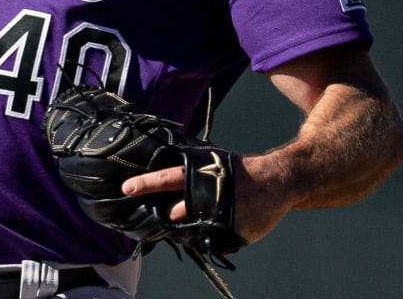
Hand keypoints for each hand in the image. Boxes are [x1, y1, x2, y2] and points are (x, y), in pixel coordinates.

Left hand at [121, 154, 293, 244]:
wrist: (276, 181)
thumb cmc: (236, 172)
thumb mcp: (211, 163)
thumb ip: (187, 173)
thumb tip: (159, 178)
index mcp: (201, 173)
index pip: (168, 178)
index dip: (147, 183)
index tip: (127, 188)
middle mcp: (208, 194)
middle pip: (176, 211)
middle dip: (168, 216)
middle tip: (168, 215)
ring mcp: (220, 214)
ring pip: (192, 229)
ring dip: (190, 226)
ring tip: (204, 215)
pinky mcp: (233, 232)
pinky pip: (212, 240)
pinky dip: (212, 234)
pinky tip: (224, 221)